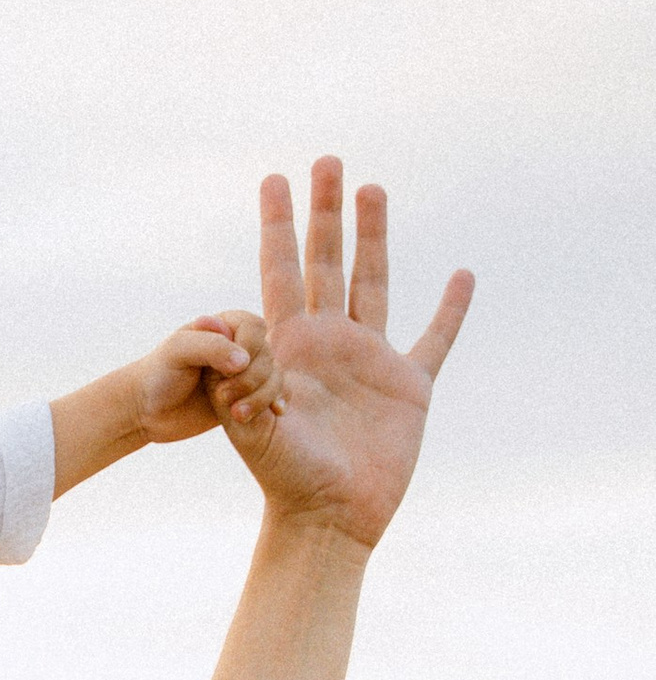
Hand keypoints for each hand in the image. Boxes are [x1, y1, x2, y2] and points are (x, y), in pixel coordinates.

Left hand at [129, 311, 282, 446]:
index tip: (226, 370)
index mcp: (225, 326)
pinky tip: (275, 412)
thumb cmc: (158, 374)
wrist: (146, 410)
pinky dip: (276, 403)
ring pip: (274, 378)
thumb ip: (211, 347)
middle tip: (221, 396)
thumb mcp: (177, 351)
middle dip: (250, 379)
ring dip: (261, 397)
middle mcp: (239, 347)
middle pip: (268, 355)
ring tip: (236, 414)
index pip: (255, 328)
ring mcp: (244, 374)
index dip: (248, 349)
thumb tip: (244, 360)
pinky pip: (273, 396)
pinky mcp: (245, 398)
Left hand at [221, 161, 473, 552]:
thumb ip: (233, 378)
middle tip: (327, 161)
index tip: (274, 180)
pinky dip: (450, 310)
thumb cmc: (282, 478)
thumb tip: (216, 331)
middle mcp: (329, 343)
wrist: (326, 518)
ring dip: (374, 236)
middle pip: (327, 262)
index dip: (277, 226)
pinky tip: (463, 277)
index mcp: (289, 347)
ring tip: (373, 188)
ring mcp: (370, 360)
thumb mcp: (248, 425)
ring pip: (374, 282)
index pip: (280, 272)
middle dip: (326, 212)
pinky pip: (434, 340)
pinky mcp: (408, 386)